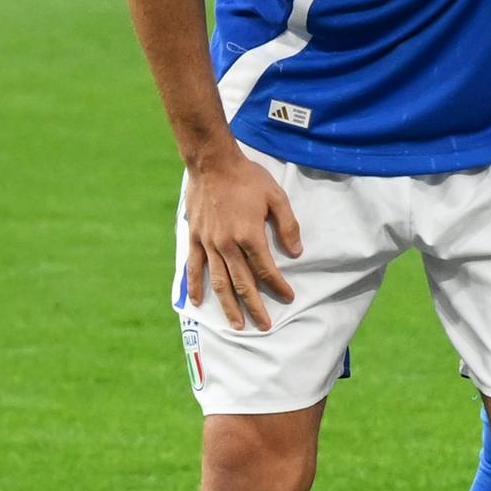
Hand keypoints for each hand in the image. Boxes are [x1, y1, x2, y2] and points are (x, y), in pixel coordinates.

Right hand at [181, 146, 303, 331]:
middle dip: (255, 306)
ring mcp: (208, 243)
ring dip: (228, 305)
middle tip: (264, 325)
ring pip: (219, 281)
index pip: (266, 269)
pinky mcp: (194, 238)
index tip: (288, 298)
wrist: (213, 164)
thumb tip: (296, 253)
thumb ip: (288, 226)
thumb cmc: (248, 179)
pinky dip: (195, 286)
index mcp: (249, 235)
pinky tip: (198, 302)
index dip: (278, 286)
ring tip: (237, 325)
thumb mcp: (277, 197)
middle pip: (242, 283)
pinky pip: (194, 267)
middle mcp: (227, 245)